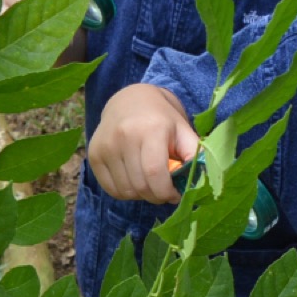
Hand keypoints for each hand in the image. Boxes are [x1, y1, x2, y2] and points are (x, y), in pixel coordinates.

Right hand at [87, 84, 197, 203]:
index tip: (175, 195)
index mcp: (150, 129)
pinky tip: (135, 180)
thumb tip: (202, 182)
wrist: (129, 100)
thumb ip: (194, 154)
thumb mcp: (183, 130)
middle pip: (140, 186)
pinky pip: (111, 189)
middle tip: (164, 191)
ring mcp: (105, 146)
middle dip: (156, 196)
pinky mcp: (94, 154)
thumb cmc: (162, 118)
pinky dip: (125, 193)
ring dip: (141, 195)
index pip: (154, 173)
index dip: (166, 192)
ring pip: (125, 191)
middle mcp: (124, 136)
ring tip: (150, 183)